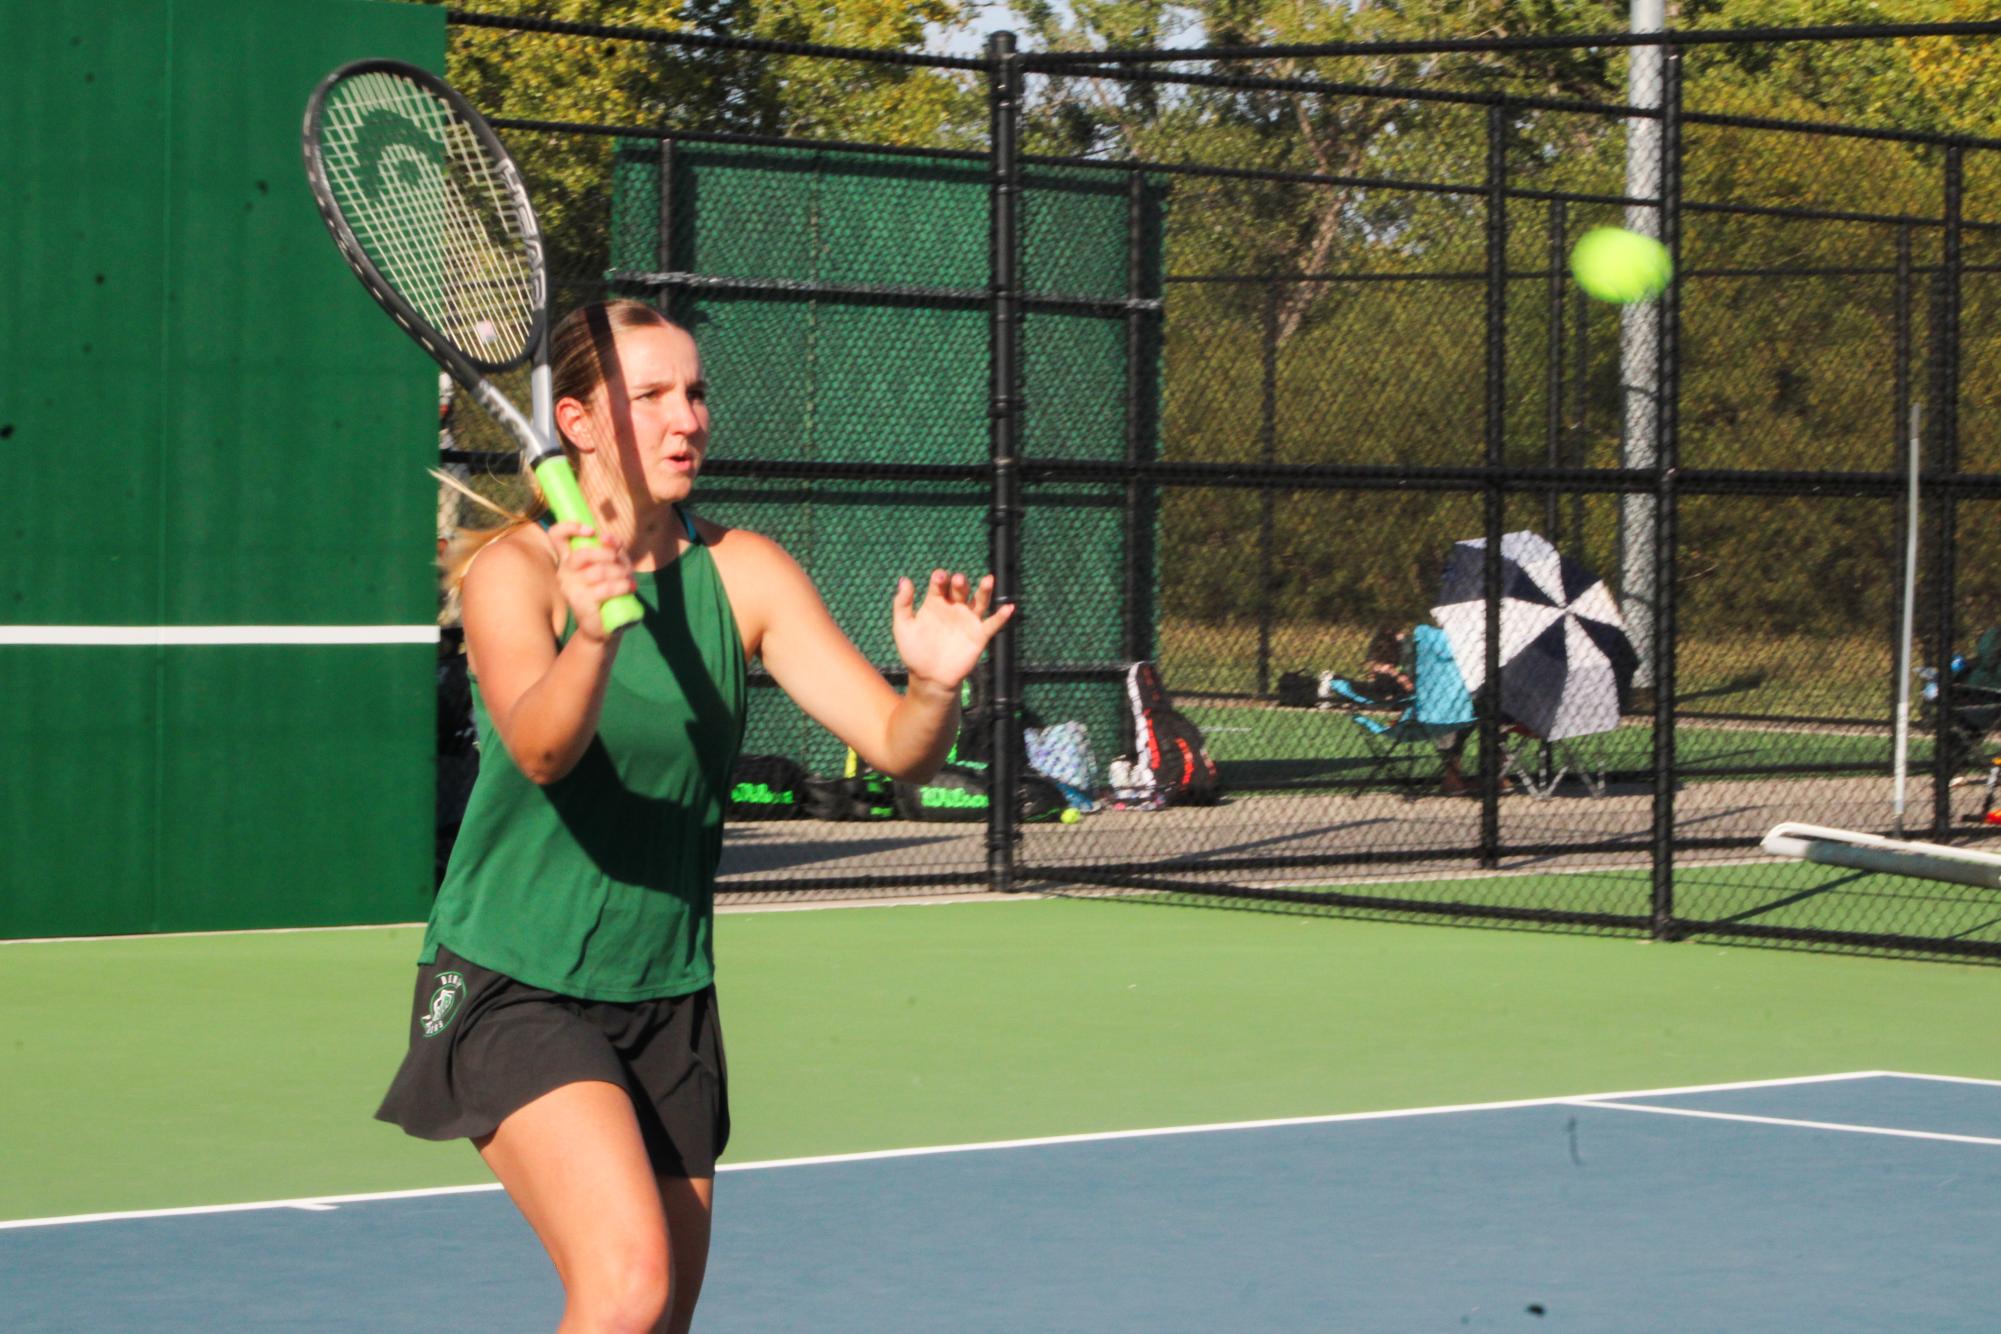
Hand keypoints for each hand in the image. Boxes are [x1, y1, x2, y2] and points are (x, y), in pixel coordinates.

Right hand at [543, 522, 636, 642]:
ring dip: (620, 573)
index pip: (557, 535)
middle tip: (620, 562)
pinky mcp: (579, 602)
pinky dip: (621, 586)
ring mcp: (570, 587)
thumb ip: (611, 549)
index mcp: (569, 559)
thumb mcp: (613, 565)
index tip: (592, 532)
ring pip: (598, 571)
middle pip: (582, 554)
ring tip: (629, 580)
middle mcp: (565, 571)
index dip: (570, 527)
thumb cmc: (609, 591)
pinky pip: (604, 588)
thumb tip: (607, 538)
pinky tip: (629, 588)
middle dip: (607, 555)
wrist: (606, 623)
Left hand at [892, 570, 1014, 692]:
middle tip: (957, 580)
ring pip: (980, 601)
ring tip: (988, 580)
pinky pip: (993, 624)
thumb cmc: (914, 652)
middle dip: (960, 582)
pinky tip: (1009, 607)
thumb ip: (902, 604)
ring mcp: (968, 620)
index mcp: (935, 603)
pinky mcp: (979, 635)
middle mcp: (954, 608)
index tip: (939, 577)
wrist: (929, 679)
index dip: (940, 578)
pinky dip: (1002, 616)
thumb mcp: (903, 627)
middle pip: (960, 589)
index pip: (939, 585)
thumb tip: (904, 579)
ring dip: (984, 590)